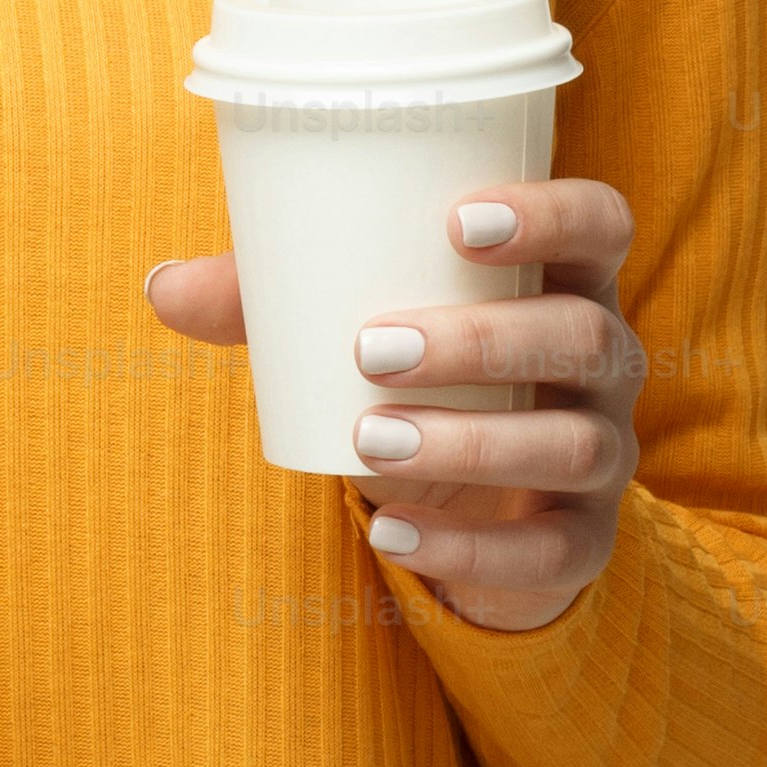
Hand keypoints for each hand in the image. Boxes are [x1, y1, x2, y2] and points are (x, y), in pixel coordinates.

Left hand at [141, 179, 643, 631]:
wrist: (469, 509)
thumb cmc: (414, 377)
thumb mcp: (348, 328)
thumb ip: (267, 302)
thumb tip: (161, 287)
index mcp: (562, 281)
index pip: (601, 222)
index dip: (551, 214)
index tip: (458, 221)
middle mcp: (605, 360)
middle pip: (581, 334)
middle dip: (480, 339)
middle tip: (371, 347)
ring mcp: (605, 454)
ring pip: (574, 443)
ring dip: (471, 441)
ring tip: (369, 439)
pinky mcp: (585, 542)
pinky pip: (551, 552)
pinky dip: (469, 548)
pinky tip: (392, 533)